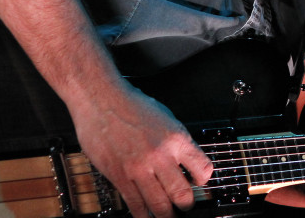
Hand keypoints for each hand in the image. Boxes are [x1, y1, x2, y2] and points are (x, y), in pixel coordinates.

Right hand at [70, 82, 213, 217]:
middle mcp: (160, 155)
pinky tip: (146, 214)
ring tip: (167, 214)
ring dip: (166, 214)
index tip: (199, 184)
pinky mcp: (119, 176)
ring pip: (160, 205)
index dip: (203, 181)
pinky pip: (135, 204)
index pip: (203, 170)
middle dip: (186, 205)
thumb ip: (177, 142)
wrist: (101, 98)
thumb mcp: (166, 118)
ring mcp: (139, 168)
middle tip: (184, 206)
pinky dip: (143, 214)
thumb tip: (187, 163)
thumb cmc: (132, 105)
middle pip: (182, 195)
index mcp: (177, 139)